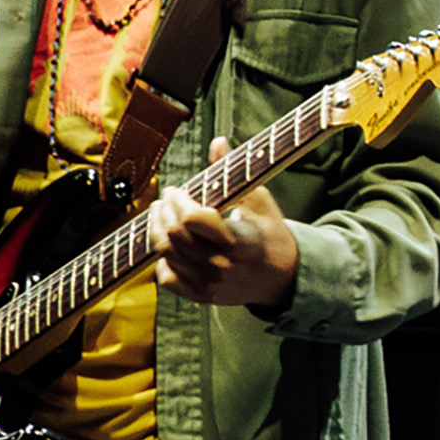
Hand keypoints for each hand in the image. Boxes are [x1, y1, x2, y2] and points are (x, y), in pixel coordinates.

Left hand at [148, 138, 299, 307]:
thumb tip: (217, 143)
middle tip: (167, 197)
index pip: (194, 220)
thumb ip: (234, 173)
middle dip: (164, 211)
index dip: (180, 201)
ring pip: (166, 255)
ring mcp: (210, 284)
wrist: (283, 277)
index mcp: (239, 241)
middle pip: (174, 236)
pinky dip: (162, 261)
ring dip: (157, 230)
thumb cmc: (272, 235)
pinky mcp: (202, 295)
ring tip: (160, 214)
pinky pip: (168, 279)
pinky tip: (167, 246)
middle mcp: (222, 266)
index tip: (179, 189)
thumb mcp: (260, 201)